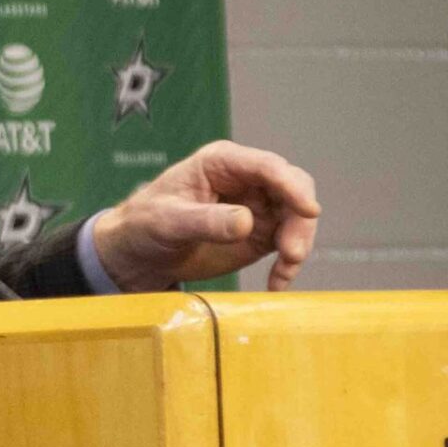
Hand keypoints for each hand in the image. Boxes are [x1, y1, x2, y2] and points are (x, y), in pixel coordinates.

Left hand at [92, 140, 320, 292]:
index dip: (292, 186)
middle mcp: (246, 180)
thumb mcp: (167, 222)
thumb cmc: (144, 225)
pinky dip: (288, 264)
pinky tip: (276, 283)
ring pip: (297, 217)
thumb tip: (245, 221)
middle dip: (300, 219)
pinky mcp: (260, 234)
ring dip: (298, 244)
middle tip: (291, 252)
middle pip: (293, 189)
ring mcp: (257, 206)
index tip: (308, 211)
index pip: (267, 166)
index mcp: (221, 163)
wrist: (139, 255)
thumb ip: (205, 221)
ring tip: (283, 272)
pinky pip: (288, 244)